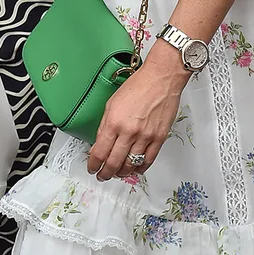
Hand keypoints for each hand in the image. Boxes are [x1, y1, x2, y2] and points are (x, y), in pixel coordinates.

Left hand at [87, 42, 189, 180]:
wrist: (161, 78)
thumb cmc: (139, 85)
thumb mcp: (112, 102)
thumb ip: (105, 125)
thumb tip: (101, 143)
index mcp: (114, 122)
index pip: (99, 152)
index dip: (93, 164)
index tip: (92, 167)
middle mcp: (129, 132)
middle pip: (113, 163)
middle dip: (105, 173)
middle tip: (102, 175)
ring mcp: (145, 137)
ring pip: (130, 166)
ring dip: (121, 173)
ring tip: (116, 173)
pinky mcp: (159, 138)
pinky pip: (148, 161)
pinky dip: (139, 169)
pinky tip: (134, 169)